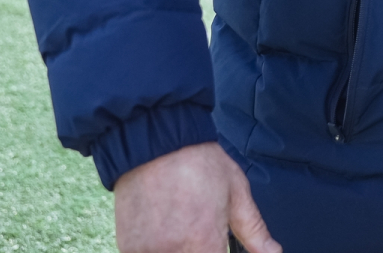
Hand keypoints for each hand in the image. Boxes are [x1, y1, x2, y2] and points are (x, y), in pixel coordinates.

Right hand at [114, 142, 280, 252]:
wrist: (158, 141)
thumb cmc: (201, 164)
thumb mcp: (237, 192)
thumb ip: (254, 231)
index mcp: (204, 241)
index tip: (216, 242)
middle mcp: (173, 251)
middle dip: (199, 248)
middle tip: (196, 224)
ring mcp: (146, 250)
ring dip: (177, 247)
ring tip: (180, 223)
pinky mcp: (128, 246)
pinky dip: (156, 248)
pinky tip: (163, 227)